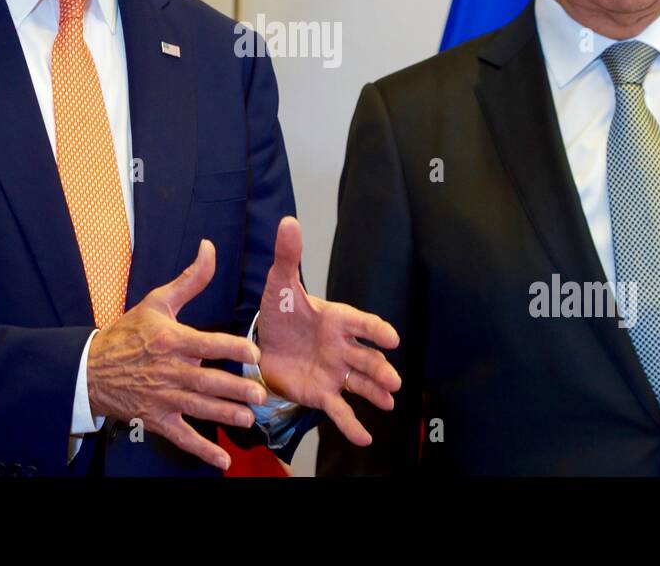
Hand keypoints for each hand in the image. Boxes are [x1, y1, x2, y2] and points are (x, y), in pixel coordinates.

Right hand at [86, 240, 266, 470]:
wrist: (90, 368)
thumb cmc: (127, 333)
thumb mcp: (157, 302)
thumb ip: (190, 279)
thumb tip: (209, 249)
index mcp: (171, 341)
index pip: (206, 344)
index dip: (231, 348)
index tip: (253, 352)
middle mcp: (169, 371)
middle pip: (207, 382)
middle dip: (236, 389)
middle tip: (260, 393)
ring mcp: (163, 398)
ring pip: (199, 409)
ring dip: (225, 415)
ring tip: (249, 419)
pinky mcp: (157, 418)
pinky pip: (182, 437)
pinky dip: (202, 450)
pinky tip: (222, 460)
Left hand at [255, 216, 400, 445]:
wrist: (265, 343)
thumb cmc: (281, 311)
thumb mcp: (279, 284)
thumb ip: (288, 256)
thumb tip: (288, 221)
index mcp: (336, 319)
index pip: (361, 323)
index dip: (375, 330)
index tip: (390, 338)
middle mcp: (342, 347)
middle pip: (366, 358)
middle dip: (381, 369)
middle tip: (394, 381)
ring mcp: (336, 372)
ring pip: (360, 383)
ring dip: (375, 392)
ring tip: (390, 402)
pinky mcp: (323, 393)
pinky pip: (340, 410)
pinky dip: (352, 424)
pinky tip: (364, 438)